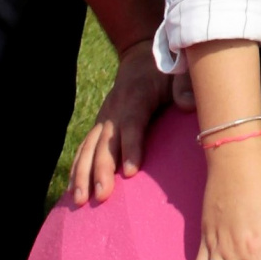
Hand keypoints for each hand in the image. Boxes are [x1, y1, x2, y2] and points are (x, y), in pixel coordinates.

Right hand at [69, 40, 171, 205]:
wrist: (140, 59)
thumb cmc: (166, 70)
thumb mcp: (180, 71)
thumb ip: (185, 85)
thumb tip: (187, 105)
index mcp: (136, 96)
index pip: (132, 124)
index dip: (130, 147)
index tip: (129, 172)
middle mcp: (114, 109)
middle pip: (105, 142)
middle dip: (101, 170)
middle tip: (102, 196)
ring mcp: (104, 118)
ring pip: (88, 148)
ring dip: (82, 174)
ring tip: (80, 200)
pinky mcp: (100, 127)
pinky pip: (84, 149)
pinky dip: (77, 169)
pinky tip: (74, 191)